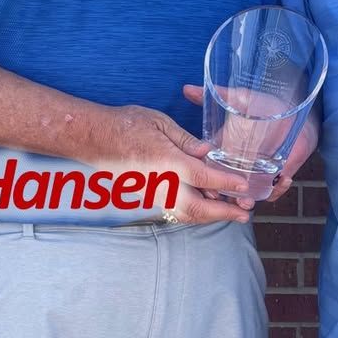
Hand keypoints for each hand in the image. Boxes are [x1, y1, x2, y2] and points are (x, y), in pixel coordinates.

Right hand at [91, 103, 251, 224]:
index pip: (204, 178)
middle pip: (197, 207)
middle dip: (223, 213)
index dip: (227, 184)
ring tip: (230, 214)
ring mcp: (152, 193)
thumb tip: (208, 152)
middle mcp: (160, 183)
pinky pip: (174, 209)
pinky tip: (206, 206)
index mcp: (167, 162)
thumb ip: (187, 140)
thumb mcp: (160, 122)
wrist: (93, 138)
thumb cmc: (125, 125)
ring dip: (209, 216)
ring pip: (185, 213)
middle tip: (244, 215)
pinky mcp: (146, 195)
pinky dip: (194, 212)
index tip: (244, 187)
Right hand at [181, 84, 319, 206]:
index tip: (205, 184)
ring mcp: (254, 174)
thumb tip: (188, 89)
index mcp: (222, 151)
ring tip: (247, 201)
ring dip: (244, 201)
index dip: (203, 181)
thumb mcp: (241, 99)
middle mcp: (236, 166)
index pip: (205, 171)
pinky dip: (277, 190)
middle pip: (222, 190)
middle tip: (223, 197)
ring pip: (244, 197)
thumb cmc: (267, 105)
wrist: (295, 111)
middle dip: (221, 199)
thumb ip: (218, 95)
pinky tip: (283, 179)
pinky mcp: (273, 177)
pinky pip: (271, 192)